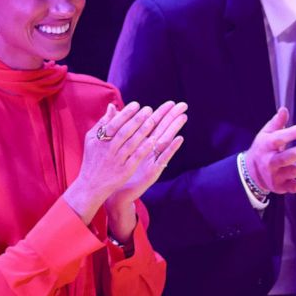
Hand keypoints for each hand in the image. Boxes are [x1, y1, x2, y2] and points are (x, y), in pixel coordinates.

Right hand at [63, 102, 166, 222]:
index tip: (136, 104)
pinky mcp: (124, 171)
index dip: (125, 114)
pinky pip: (136, 158)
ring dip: (142, 132)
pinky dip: (144, 149)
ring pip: (131, 144)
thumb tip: (112, 106)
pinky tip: (154, 140)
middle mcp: (108, 150)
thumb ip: (103, 123)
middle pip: (123, 132)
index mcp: (100, 141)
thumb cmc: (92, 159)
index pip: (114, 124)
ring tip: (153, 120)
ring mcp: (117, 161)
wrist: (91, 186)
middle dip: (136, 119)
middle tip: (148, 109)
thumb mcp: (92, 140)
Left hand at [106, 100, 186, 240]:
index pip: (153, 125)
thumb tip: (112, 106)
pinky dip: (172, 148)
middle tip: (184, 105)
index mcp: (141, 144)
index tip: (172, 102)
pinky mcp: (153, 171)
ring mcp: (152, 160)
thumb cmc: (117, 169)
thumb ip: (116, 127)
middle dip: (172, 117)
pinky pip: (163, 157)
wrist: (116, 193)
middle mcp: (149, 151)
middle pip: (162, 130)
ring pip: (165, 141)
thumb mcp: (116, 146)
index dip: (162, 113)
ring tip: (183, 117)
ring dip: (174, 128)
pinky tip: (179, 139)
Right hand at [243, 107, 295, 194]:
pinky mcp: (282, 188)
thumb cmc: (264, 148)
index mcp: (265, 146)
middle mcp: (269, 163)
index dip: (292, 133)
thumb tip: (284, 109)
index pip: (278, 140)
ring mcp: (276, 177)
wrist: (252, 172)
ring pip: (294, 172)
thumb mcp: (266, 134)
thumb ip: (277, 122)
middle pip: (286, 158)